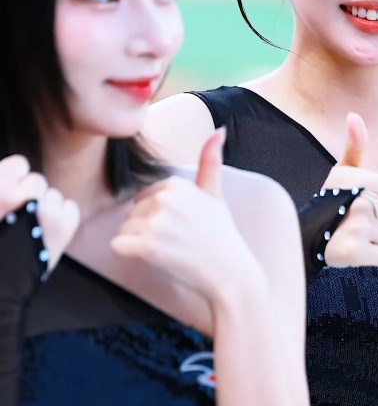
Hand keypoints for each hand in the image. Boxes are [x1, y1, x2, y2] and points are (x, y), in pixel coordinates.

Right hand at [0, 154, 78, 272]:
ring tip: (36, 227)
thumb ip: (5, 185)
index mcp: (4, 194)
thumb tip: (21, 168)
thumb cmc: (3, 244)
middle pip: (37, 181)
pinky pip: (70, 208)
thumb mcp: (0, 210)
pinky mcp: (65, 227)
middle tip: (24, 216)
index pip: (19, 165)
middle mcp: (25, 199)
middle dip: (32, 195)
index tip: (14, 195)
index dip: (16, 177)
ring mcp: (47, 212)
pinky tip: (52, 230)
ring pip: (54, 195)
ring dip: (47, 207)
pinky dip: (64, 217)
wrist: (7, 284)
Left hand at [110, 129, 257, 302]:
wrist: (232, 274)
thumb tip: (218, 130)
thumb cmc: (222, 237)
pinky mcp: (147, 247)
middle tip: (178, 244)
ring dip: (140, 244)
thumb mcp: (216, 195)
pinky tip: (155, 259)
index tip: (183, 229)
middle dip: (148, 231)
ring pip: (124, 230)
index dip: (159, 218)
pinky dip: (129, 254)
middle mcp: (165, 200)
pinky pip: (118, 246)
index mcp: (176, 184)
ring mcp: (156, 223)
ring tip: (170, 253)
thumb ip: (210, 162)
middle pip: (133, 214)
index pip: (145, 199)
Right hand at [322, 113, 377, 268]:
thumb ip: (354, 147)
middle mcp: (363, 201)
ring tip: (360, 236)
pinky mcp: (354, 251)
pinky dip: (375, 257)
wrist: (307, 235)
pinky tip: (358, 249)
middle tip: (364, 224)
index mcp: (367, 181)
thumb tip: (353, 116)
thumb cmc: (333, 201)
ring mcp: (358, 227)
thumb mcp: (343, 173)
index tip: (375, 206)